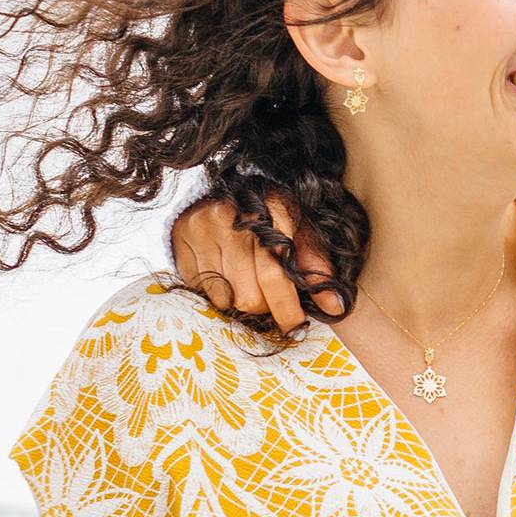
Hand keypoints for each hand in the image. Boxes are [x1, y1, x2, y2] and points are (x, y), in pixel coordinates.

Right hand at [169, 194, 326, 332]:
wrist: (226, 187)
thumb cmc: (270, 214)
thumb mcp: (299, 229)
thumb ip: (316, 266)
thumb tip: (334, 306)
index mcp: (269, 211)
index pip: (277, 275)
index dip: (287, 309)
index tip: (297, 329)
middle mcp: (233, 217)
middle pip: (250, 295)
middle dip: (265, 307)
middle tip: (270, 298)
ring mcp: (203, 227)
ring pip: (225, 297)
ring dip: (239, 300)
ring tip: (246, 281)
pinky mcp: (180, 237)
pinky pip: (200, 289)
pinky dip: (216, 290)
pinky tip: (223, 272)